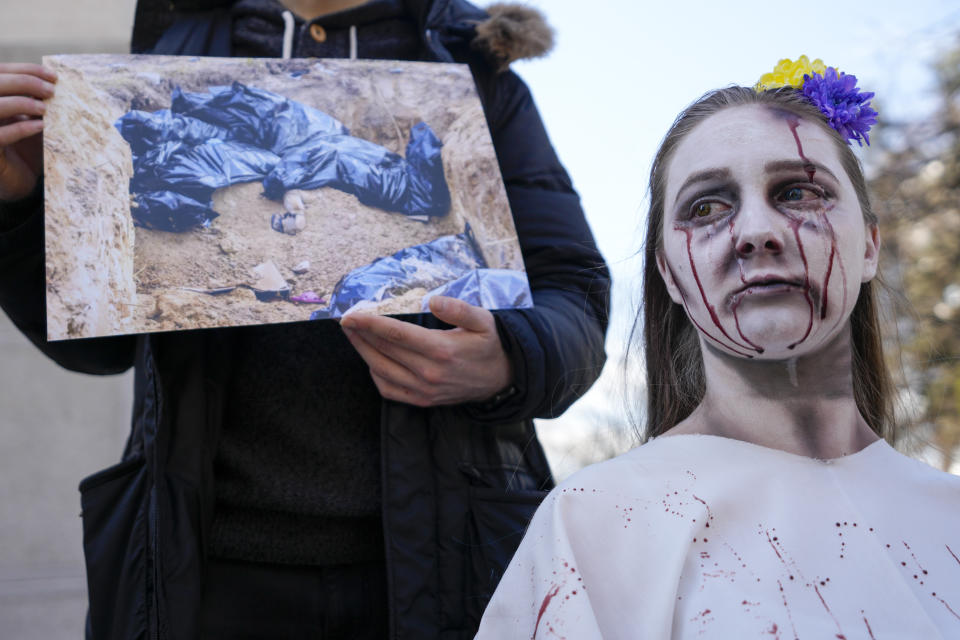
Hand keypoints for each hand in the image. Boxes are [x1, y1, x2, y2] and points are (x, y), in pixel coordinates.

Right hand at [0, 63, 55, 202]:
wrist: (19, 182)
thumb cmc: (26, 148)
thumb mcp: (30, 121)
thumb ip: (36, 103)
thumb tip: (55, 83)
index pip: (0, 72)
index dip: (25, 70)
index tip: (53, 75)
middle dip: (25, 82)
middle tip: (51, 91)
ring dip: (21, 103)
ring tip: (45, 108)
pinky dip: (21, 127)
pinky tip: (39, 126)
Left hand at [341, 296, 512, 406]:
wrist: (501, 380)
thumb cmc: (489, 345)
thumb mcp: (484, 320)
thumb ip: (459, 308)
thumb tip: (433, 300)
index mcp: (442, 350)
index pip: (397, 334)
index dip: (370, 323)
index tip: (352, 315)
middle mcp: (429, 372)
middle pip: (384, 351)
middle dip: (361, 334)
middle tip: (345, 320)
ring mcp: (424, 390)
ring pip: (381, 370)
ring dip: (363, 352)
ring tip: (353, 336)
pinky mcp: (422, 401)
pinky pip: (389, 390)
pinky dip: (375, 374)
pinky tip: (371, 359)